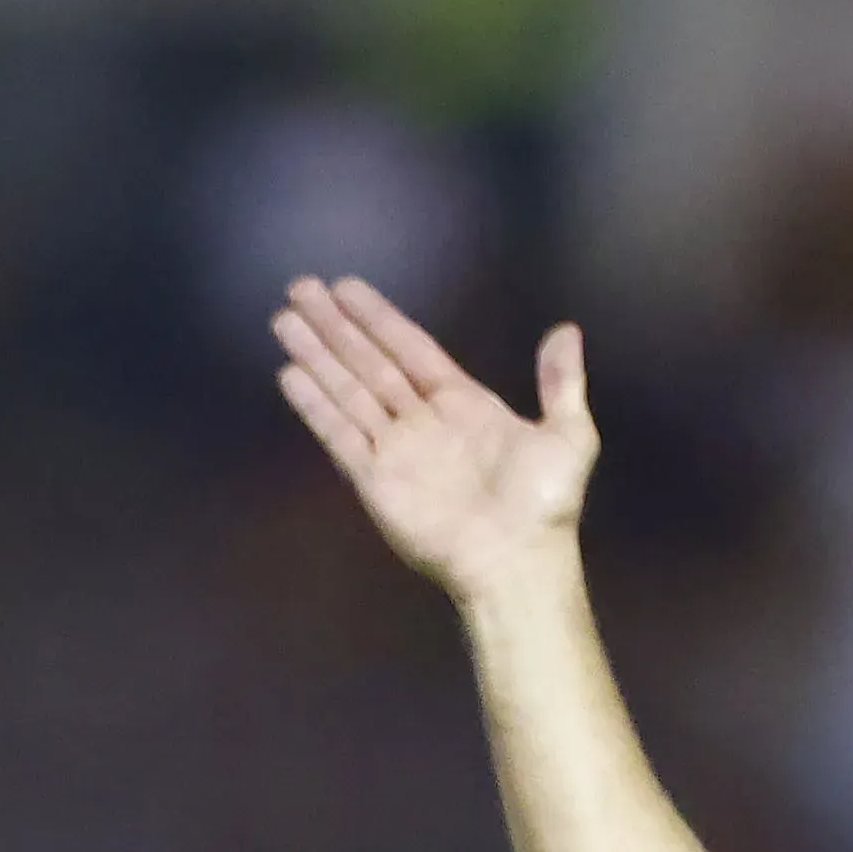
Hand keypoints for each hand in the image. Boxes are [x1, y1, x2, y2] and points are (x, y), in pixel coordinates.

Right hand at [272, 276, 597, 599]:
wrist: (518, 563)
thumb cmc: (545, 505)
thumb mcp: (570, 436)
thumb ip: (561, 383)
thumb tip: (566, 330)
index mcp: (463, 403)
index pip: (410, 348)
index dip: (378, 318)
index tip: (345, 288)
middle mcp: (422, 421)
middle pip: (369, 363)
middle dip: (335, 328)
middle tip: (300, 288)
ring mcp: (395, 451)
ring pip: (347, 391)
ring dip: (317, 356)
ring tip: (283, 320)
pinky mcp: (375, 482)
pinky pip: (339, 436)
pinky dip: (315, 406)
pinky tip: (289, 374)